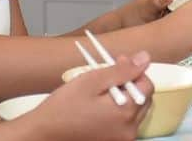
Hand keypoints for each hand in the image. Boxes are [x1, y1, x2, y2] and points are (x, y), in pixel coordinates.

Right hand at [29, 52, 152, 140]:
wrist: (44, 133)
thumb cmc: (65, 106)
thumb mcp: (92, 80)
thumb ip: (122, 70)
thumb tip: (145, 58)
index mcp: (126, 114)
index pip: (147, 85)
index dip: (134, 70)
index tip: (117, 63)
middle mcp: (129, 131)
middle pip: (143, 99)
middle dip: (131, 83)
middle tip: (109, 74)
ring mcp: (121, 140)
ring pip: (135, 111)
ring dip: (125, 97)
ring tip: (102, 90)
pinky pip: (125, 124)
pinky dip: (118, 112)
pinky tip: (100, 106)